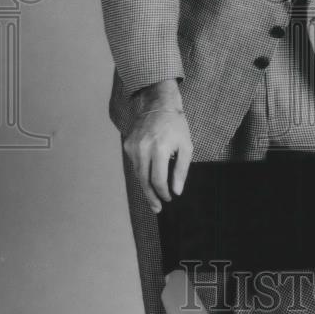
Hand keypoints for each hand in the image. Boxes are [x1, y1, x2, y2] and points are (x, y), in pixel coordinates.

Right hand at [123, 80, 192, 212]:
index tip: (169, 199)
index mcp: (159, 148)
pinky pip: (134, 164)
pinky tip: (149, 176)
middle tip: (157, 208)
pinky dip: (141, 172)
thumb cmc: (176, 126)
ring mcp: (132, 146)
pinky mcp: (127, 144)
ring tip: (153, 197)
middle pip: (144, 180)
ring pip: (137, 174)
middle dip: (151, 196)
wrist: (159, 105)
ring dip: (145, 186)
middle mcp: (142, 148)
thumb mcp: (186, 146)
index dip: (163, 193)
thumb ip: (181, 170)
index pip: (158, 180)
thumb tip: (177, 191)